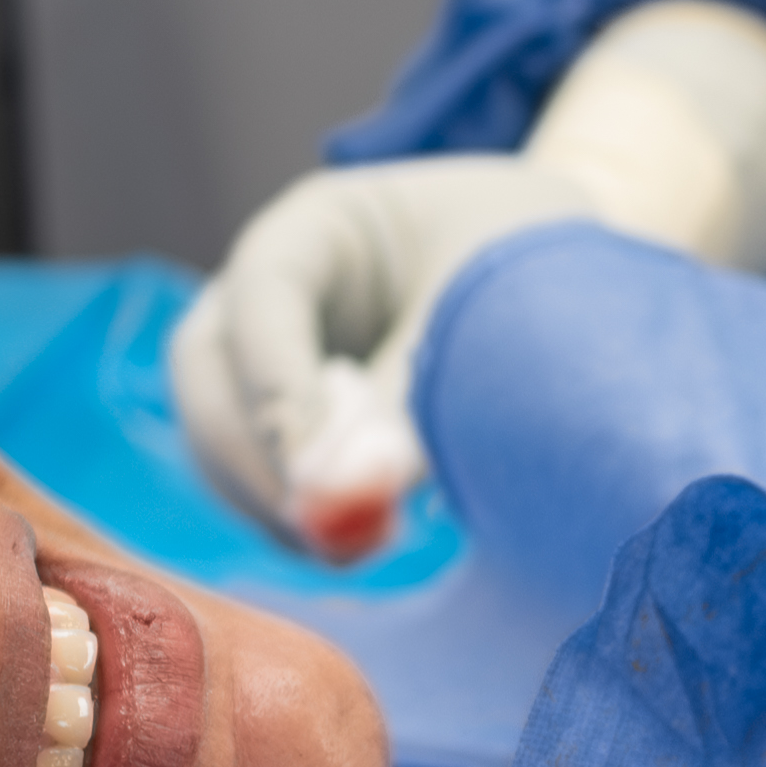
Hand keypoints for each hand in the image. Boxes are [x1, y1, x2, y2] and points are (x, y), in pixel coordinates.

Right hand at [165, 0, 765, 563]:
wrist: (559, 294)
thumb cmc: (528, 277)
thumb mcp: (483, 321)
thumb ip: (412, 402)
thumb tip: (348, 487)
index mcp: (322, 224)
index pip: (264, 293)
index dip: (279, 389)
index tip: (319, 478)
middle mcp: (270, 285)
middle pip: (206, 367)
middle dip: (256, 456)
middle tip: (324, 525)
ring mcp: (264, 353)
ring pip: (217, 431)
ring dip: (270, 498)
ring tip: (359, 542)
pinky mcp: (281, 418)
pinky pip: (252, 472)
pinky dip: (293, 515)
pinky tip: (361, 538)